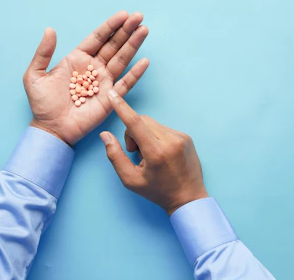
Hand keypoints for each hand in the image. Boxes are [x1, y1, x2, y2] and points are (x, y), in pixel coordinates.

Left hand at [24, 11, 149, 145]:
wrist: (50, 128)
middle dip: (126, 31)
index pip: (98, 38)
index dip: (110, 26)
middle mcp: (93, 68)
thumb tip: (50, 29)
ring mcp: (103, 82)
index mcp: (78, 59)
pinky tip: (144, 61)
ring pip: (122, 59)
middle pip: (113, 45)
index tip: (123, 14)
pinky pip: (125, 84)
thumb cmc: (42, 103)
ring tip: (144, 30)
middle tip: (139, 16)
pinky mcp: (110, 98)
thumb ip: (43, 52)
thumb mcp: (35, 75)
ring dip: (133, 45)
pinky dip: (135, 73)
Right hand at [99, 90, 208, 215]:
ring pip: (152, 124)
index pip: (135, 122)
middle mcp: (171, 140)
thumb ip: (115, 156)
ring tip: (150, 156)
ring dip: (145, 135)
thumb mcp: (130, 179)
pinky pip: (163, 128)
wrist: (188, 198)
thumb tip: (105, 135)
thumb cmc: (157, 192)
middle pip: (142, 121)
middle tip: (135, 152)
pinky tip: (161, 154)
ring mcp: (181, 137)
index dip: (121, 107)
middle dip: (133, 132)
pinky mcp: (186, 137)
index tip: (113, 94)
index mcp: (156, 152)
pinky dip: (156, 137)